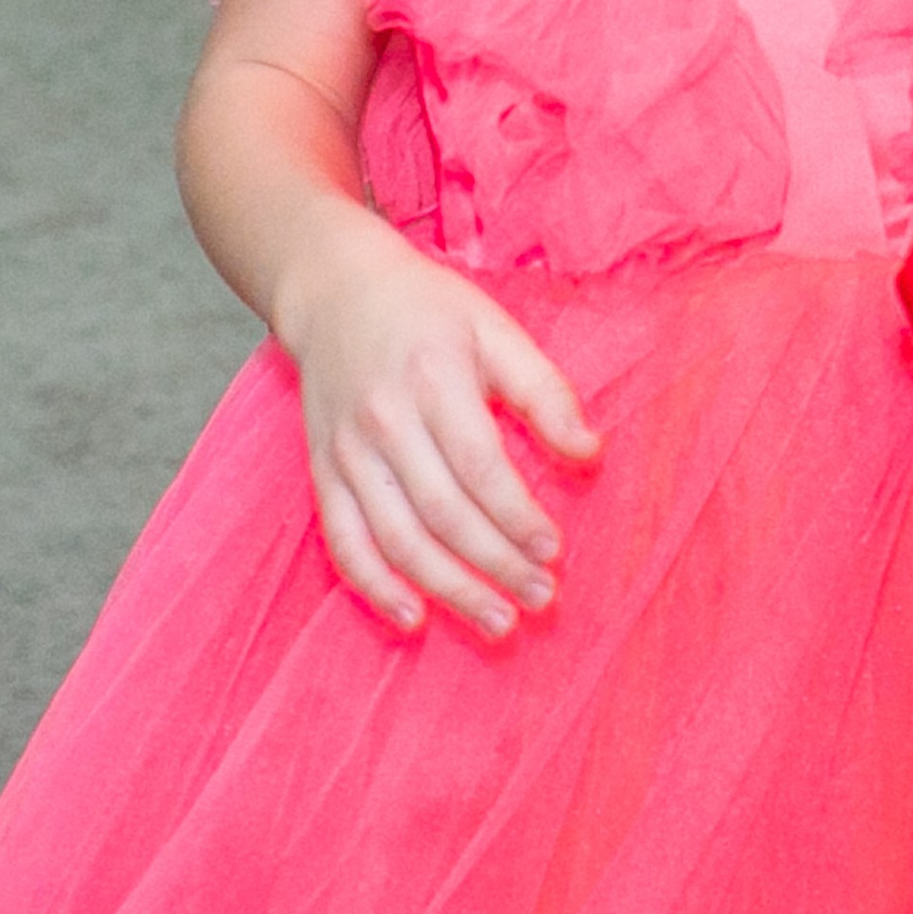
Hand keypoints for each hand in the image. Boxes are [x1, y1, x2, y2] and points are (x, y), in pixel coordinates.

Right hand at [274, 208, 600, 637]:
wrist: (336, 291)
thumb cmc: (430, 309)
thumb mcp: (495, 329)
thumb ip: (543, 391)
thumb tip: (589, 453)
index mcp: (434, 379)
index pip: (478, 465)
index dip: (516, 515)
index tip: (555, 550)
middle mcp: (385, 421)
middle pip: (442, 512)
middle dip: (495, 565)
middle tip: (542, 599)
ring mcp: (347, 452)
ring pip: (396, 538)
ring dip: (448, 589)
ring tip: (497, 622)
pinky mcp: (322, 472)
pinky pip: (343, 541)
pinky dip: (374, 587)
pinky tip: (413, 618)